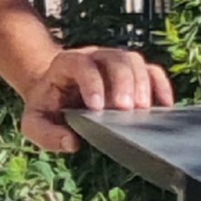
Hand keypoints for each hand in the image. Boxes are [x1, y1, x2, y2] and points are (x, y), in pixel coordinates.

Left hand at [22, 40, 175, 152]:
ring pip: (134, 61)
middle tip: (126, 110)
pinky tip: (165, 107)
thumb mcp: (35, 123)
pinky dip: (161, 86)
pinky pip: (151, 72)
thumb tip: (72, 142)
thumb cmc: (46, 108)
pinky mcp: (132, 73)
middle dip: (122, 83)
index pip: (81, 64)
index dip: (91, 82)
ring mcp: (115, 62)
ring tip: (144, 112)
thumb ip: (46, 134)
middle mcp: (95, 57)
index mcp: (67, 64)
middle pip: (115, 59)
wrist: (54, 89)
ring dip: (143, 84)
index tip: (97, 108)